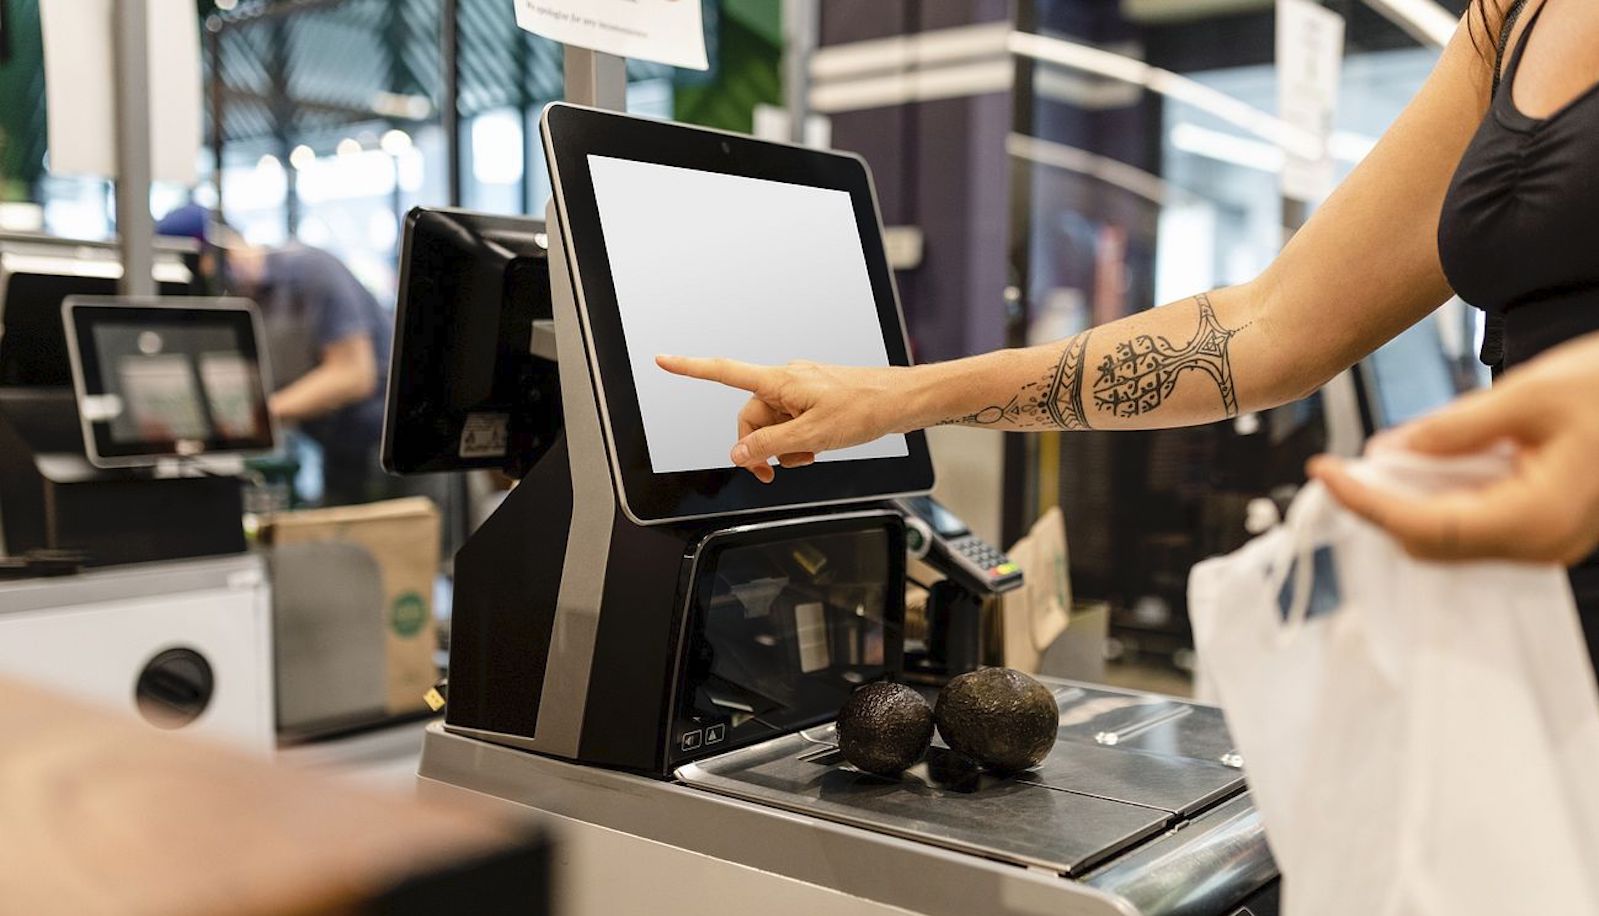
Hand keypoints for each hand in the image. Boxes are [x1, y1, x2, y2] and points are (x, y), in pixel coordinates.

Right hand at [655, 355, 921, 482]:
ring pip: (773, 424)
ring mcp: (800, 389)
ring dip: (784, 446)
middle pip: (750, 416)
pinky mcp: (813, 399)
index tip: (662, 360)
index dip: (690, 368)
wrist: (901, 402)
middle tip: (773, 472)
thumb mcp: (812, 435)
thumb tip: (738, 452)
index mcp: (780, 380)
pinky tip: (819, 446)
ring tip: (812, 453)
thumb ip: (770, 445)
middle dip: (759, 446)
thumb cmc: (865, 408)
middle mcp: (786, 380)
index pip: (725, 371)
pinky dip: (799, 440)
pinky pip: (792, 422)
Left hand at [1307, 333, 1598, 564]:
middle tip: (1337, 468)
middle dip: (1378, 507)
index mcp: (1536, 517)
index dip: (1365, 502)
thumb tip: (1392, 451)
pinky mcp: (1552, 527)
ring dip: (1406, 505)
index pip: (1423, 525)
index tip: (1322, 471)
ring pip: (1453, 538)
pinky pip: (1480, 525)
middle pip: (1432, 542)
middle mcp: (1542, 544)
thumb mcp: (1531, 393)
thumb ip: (1456, 428)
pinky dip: (1441, 500)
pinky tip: (1418, 468)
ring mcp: (1550, 542)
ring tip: (1367, 467)